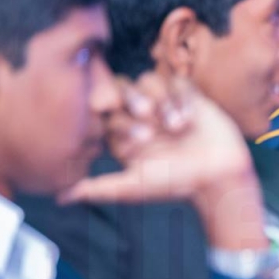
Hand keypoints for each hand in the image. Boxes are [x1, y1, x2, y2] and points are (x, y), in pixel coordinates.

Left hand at [59, 73, 267, 249]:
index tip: (142, 139)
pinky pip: (176, 80)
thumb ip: (99, 188)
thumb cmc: (176, 183)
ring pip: (149, 80)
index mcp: (124, 134)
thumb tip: (60, 197)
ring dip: (162, 101)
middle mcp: (141, 116)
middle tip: (152, 122)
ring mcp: (164, 103)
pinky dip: (182, 97)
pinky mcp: (188, 95)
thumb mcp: (133, 186)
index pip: (106, 110)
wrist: (219, 176)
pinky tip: (190, 118)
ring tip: (177, 127)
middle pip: (123, 88)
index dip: (120, 119)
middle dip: (136, 102)